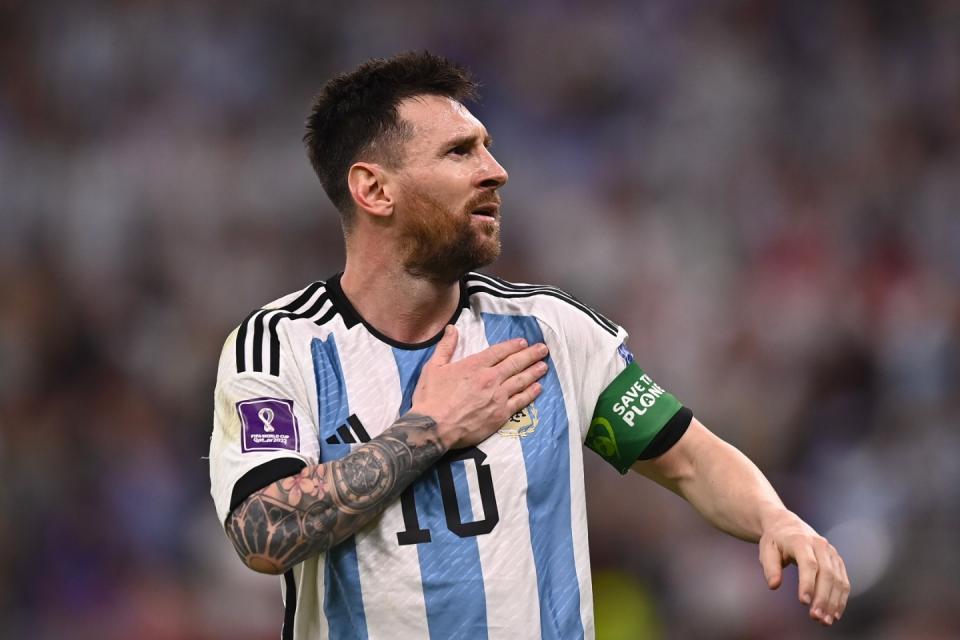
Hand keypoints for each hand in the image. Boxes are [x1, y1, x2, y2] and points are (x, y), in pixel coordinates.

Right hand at [411, 324, 547, 448]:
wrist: (434, 427)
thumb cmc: (430, 398)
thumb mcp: (433, 367)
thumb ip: (445, 347)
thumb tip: (452, 328)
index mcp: (475, 365)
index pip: (499, 351)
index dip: (513, 346)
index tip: (524, 342)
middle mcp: (490, 378)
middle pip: (515, 363)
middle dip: (531, 355)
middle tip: (543, 350)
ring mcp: (497, 397)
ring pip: (521, 381)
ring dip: (534, 372)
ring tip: (544, 366)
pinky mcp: (500, 414)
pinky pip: (520, 401)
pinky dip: (531, 393)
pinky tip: (538, 388)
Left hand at [759, 509, 850, 625]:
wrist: (787, 525)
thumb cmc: (775, 540)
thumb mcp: (766, 550)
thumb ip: (770, 568)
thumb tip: (774, 586)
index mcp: (801, 540)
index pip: (808, 564)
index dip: (808, 584)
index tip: (804, 602)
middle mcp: (820, 545)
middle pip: (827, 574)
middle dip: (823, 598)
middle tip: (816, 618)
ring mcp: (831, 553)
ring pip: (838, 580)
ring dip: (834, 602)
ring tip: (825, 621)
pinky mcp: (837, 561)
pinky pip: (843, 581)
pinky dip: (841, 599)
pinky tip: (834, 614)